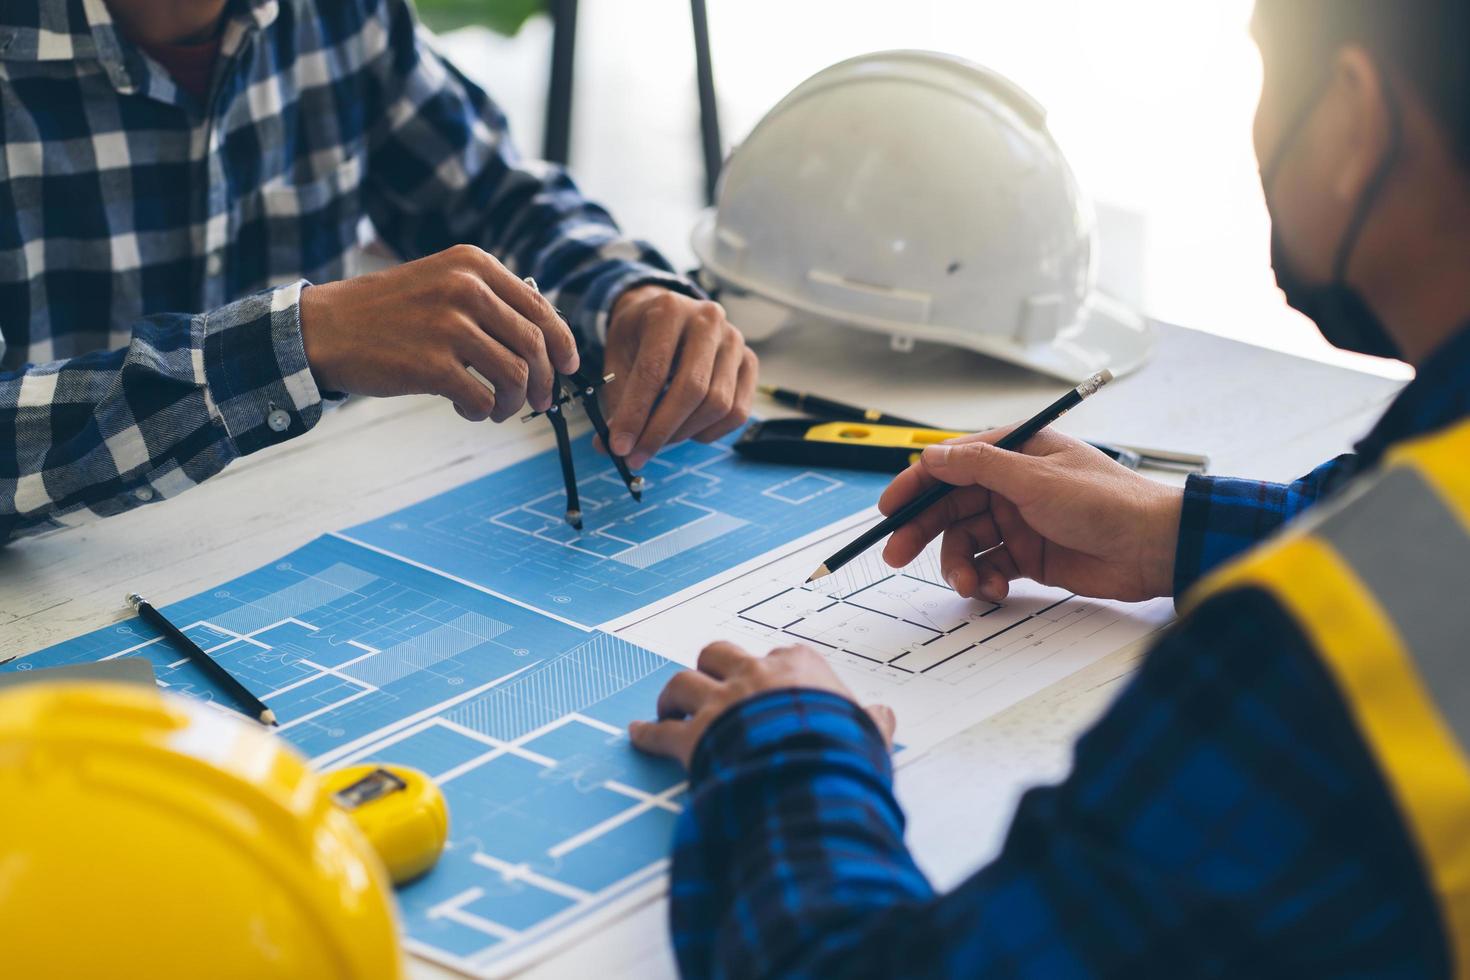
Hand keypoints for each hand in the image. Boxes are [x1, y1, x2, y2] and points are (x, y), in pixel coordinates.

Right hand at [299, 244, 578, 421]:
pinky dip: (484, 413)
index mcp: (474, 265)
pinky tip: (468, 411)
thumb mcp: (442, 284)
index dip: (562, 343)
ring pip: (516, 376)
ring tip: (498, 410)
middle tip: (542, 402)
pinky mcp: (432, 365)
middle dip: (547, 380)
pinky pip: (484, 399)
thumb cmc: (388, 313)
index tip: (569, 367)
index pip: (540, 307)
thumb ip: (491, 301)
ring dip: (515, 402)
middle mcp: (466, 289)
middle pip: (535, 344)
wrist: (326, 328)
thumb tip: (547, 338)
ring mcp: (449, 326)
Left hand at [601, 287, 757, 468]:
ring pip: (718, 404)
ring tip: (658, 440)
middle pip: (692, 389)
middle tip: (637, 457)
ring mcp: (734, 341)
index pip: (653, 371)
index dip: (636, 414)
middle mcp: (708, 320)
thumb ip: (617, 401)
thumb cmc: (639, 337)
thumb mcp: (617, 358)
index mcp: (669, 310)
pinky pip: (737, 412)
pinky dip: (709, 431)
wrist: (666, 314)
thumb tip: (612, 448)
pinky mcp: (749, 361)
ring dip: (684, 434)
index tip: (620, 446)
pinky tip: (686, 429)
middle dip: (661, 431)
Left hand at [629, 642, 895, 768]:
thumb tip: (883, 716)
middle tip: (708, 687)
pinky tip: (635, 733)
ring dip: (672, 697)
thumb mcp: (868, 733)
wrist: (812, 775)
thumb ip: (872, 721)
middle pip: (717, 653)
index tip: (766, 687)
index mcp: (796, 665)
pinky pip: (660, 732)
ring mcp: (720, 704)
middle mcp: (753, 674)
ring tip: (669, 708)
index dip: (767, 673)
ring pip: (681, 683)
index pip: (775, 655)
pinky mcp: (694, 738)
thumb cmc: (843, 751)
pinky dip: (645, 733)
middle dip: (710, 668)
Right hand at [880, 429, 1183, 602]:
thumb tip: (933, 454)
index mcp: (1014, 453)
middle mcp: (1012, 485)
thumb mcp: (1037, 479)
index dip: (915, 486)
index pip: (950, 465)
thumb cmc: (1108, 502)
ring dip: (958, 564)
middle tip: (897, 554)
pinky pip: (988, 567)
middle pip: (949, 507)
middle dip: (923, 531)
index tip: (889, 510)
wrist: (1154, 549)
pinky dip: (983, 579)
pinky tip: (992, 589)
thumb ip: (980, 467)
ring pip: (965, 542)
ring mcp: (1019, 522)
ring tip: (969, 583)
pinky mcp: (1029, 556)